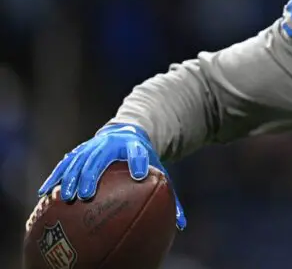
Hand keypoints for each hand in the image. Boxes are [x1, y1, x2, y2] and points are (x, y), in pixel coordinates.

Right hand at [37, 124, 186, 230]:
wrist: (127, 132)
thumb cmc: (144, 159)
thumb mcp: (158, 170)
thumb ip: (170, 195)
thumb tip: (181, 225)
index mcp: (135, 146)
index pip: (137, 152)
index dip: (138, 161)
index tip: (137, 175)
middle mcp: (111, 144)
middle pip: (100, 158)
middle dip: (92, 175)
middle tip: (86, 195)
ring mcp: (93, 146)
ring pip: (79, 160)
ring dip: (71, 178)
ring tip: (66, 197)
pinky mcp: (79, 150)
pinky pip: (65, 163)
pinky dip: (55, 176)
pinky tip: (45, 192)